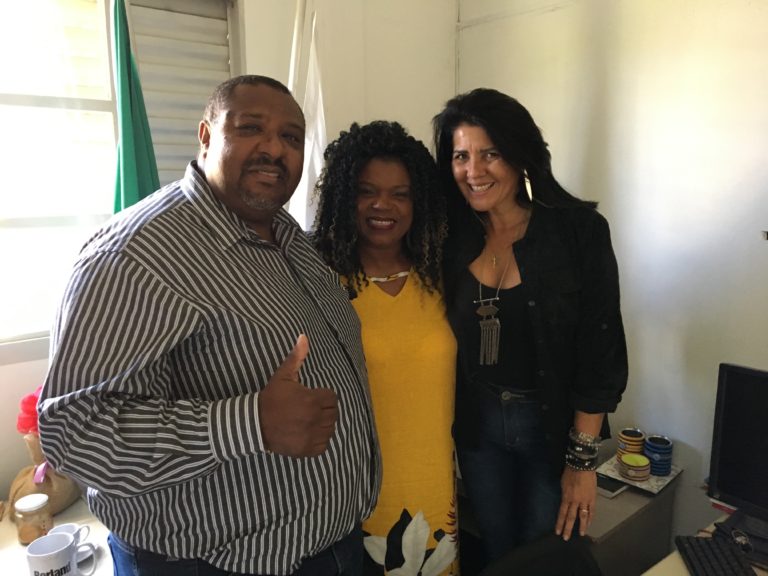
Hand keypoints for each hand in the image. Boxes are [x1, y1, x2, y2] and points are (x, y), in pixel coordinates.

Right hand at [258, 334, 337, 456]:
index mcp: (313, 400)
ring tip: (308, 421)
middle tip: (309, 409)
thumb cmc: (271, 398)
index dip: (323, 396)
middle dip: (324, 410)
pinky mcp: (307, 450)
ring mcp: (312, 436)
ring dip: (323, 425)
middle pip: (333, 414)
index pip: (332, 398)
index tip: (311, 397)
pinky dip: (319, 440)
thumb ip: (296, 357)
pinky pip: (324, 445)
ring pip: (330, 429)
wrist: (255, 424)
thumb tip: (303, 336)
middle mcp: (315, 419)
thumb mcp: (283, 376)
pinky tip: (307, 433)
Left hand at [555, 467, 596, 540]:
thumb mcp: (563, 484)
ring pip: (583, 516)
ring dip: (582, 526)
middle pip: (571, 517)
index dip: (559, 523)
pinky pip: (591, 511)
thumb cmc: (570, 472)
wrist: (582, 466)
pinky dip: (590, 518)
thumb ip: (565, 494)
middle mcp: (575, 501)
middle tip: (566, 538)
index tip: (557, 531)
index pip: (562, 513)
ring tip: (581, 534)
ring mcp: (584, 500)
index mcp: (566, 497)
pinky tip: (589, 523)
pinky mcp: (592, 498)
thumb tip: (565, 501)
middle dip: (568, 528)